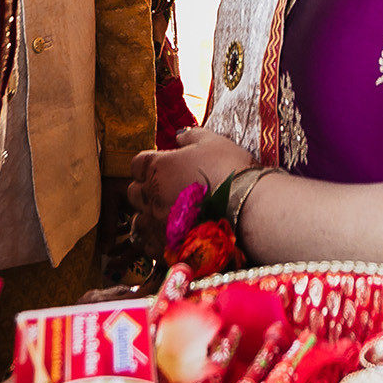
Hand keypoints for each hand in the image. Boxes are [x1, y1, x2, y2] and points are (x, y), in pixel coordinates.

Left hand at [127, 127, 252, 236]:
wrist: (247, 208)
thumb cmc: (230, 171)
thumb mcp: (213, 143)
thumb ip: (191, 137)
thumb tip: (179, 136)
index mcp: (158, 167)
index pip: (137, 164)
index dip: (149, 166)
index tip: (163, 168)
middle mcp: (151, 195)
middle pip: (134, 192)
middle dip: (147, 190)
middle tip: (167, 191)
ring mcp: (156, 223)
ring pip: (139, 220)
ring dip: (150, 216)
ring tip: (170, 217)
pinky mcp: (165, 247)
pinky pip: (148, 245)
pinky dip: (156, 240)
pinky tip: (172, 236)